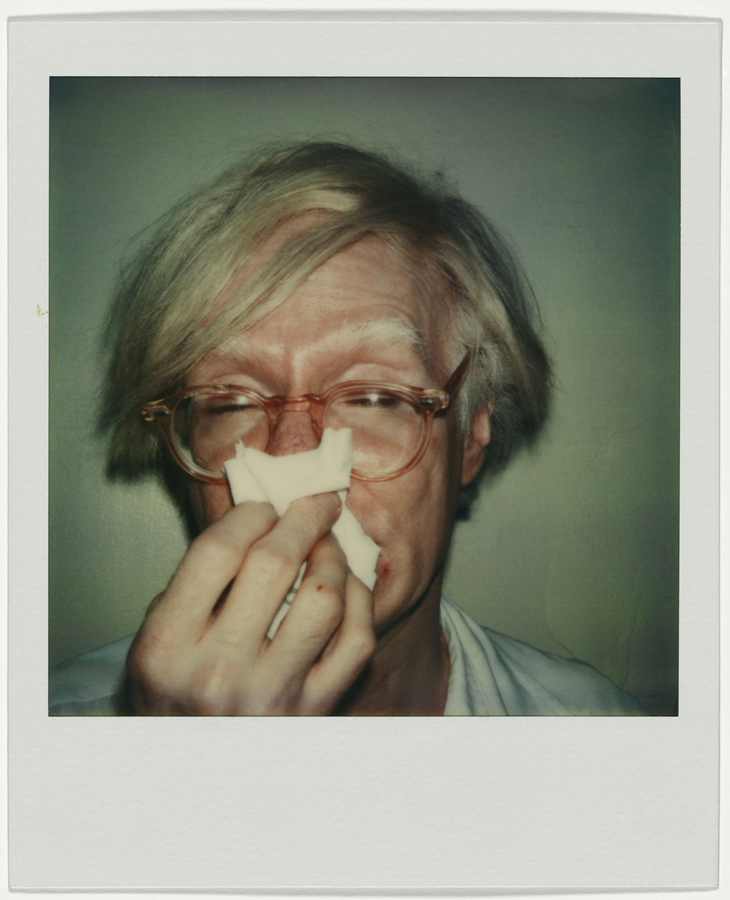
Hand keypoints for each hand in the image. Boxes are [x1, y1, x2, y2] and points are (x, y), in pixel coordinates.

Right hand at [125, 493, 375, 714]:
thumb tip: (262, 518)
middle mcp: (218, 671)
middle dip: (303, 516)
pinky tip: (347, 584)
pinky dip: (359, 600)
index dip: (250, 512)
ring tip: (329, 541)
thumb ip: (197, 585)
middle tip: (318, 501)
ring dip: (333, 555)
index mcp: (167, 647)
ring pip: (324, 597)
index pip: (218, 552)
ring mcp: (272, 694)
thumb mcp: (158, 642)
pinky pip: (356, 640)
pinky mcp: (315, 711)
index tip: (266, 505)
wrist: (193, 775)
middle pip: (274, 564)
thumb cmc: (174, 695)